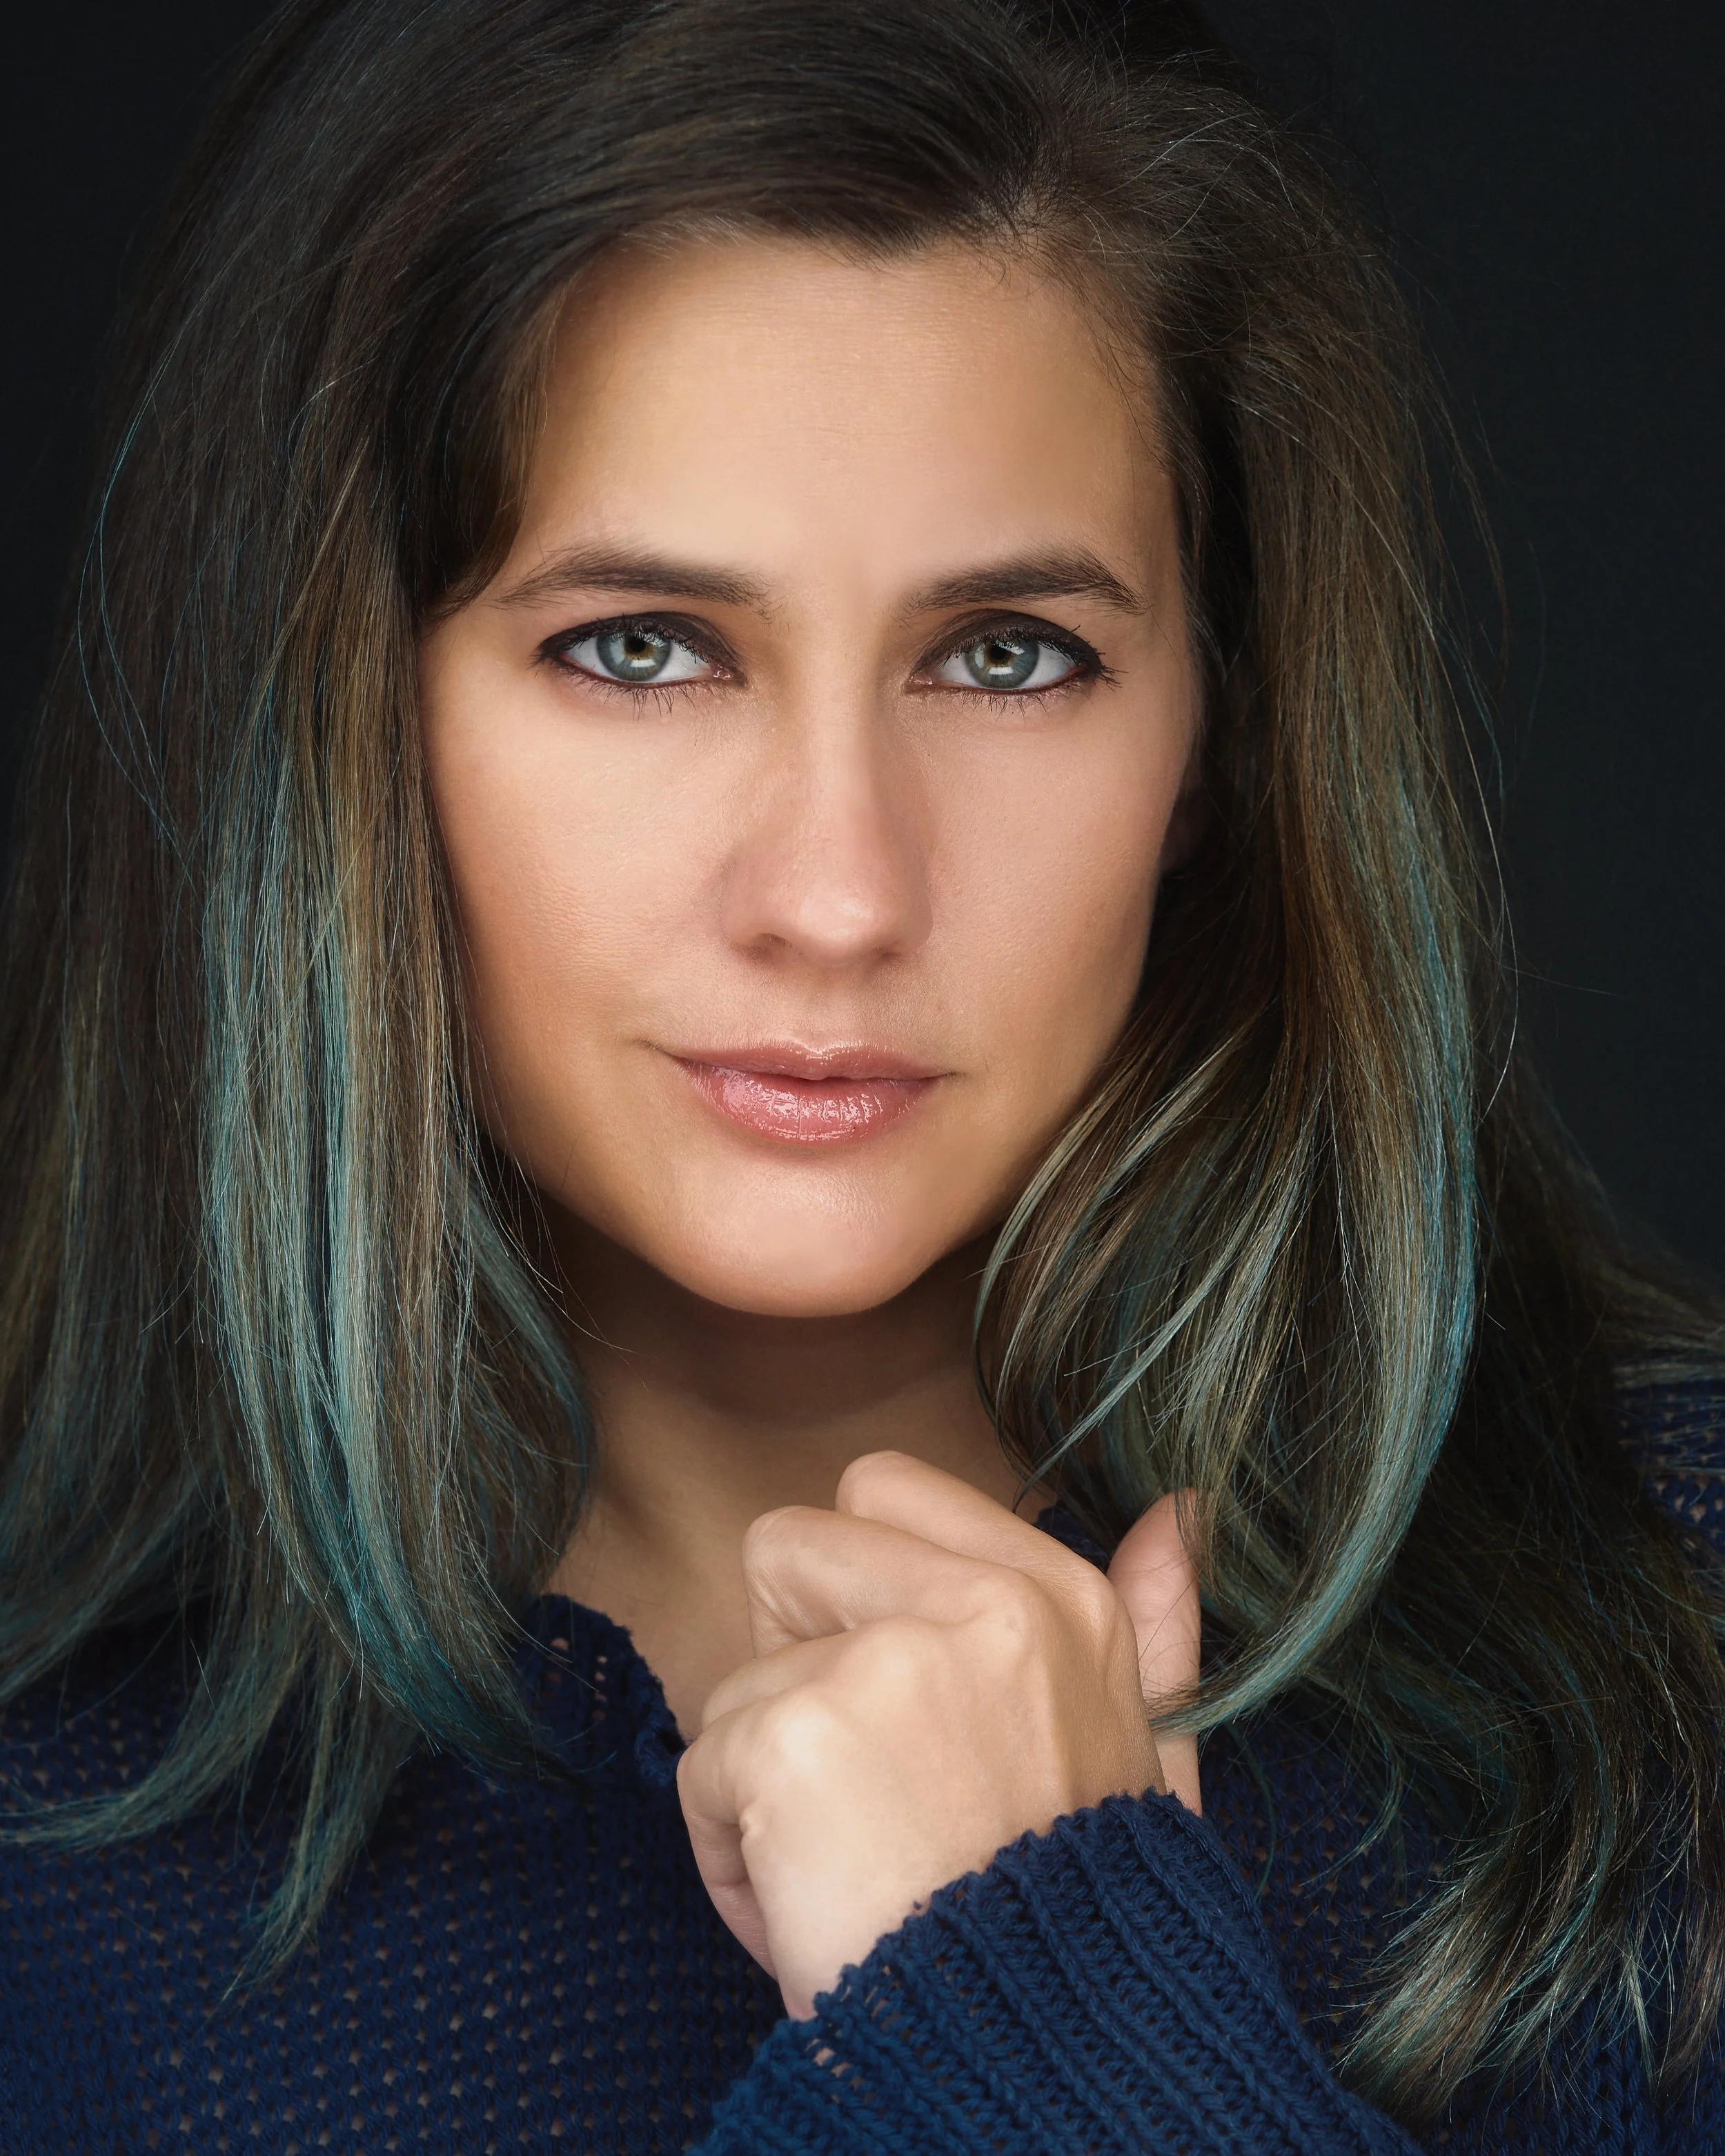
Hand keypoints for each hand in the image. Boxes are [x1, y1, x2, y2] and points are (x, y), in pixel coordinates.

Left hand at [676, 1451, 1202, 2018]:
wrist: (1041, 2070)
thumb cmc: (1079, 1927)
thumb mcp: (1151, 1765)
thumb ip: (1156, 1628)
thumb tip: (1178, 1510)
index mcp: (1062, 1599)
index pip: (885, 1488)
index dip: (862, 1590)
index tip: (908, 1698)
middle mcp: (986, 1606)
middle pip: (787, 1546)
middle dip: (793, 1654)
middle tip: (869, 1776)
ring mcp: (888, 1663)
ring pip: (738, 1679)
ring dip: (765, 1781)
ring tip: (853, 1872)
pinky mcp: (796, 1737)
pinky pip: (703, 1766)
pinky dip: (732, 1852)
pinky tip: (815, 1910)